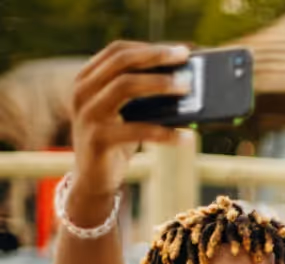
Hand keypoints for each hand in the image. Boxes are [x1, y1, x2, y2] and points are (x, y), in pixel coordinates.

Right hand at [69, 42, 188, 204]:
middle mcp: (82, 92)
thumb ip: (144, 96)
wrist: (93, 180)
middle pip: (120, 62)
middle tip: (185, 59)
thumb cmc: (117, 142)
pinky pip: (137, 130)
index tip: (180, 50)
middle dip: (156, 58)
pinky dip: (165, 132)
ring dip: (159, 84)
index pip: (117, 51)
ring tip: (187, 88)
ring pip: (124, 86)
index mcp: (87, 79)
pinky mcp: (98, 140)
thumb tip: (187, 82)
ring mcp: (88, 115)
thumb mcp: (128, 114)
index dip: (149, 48)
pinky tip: (187, 138)